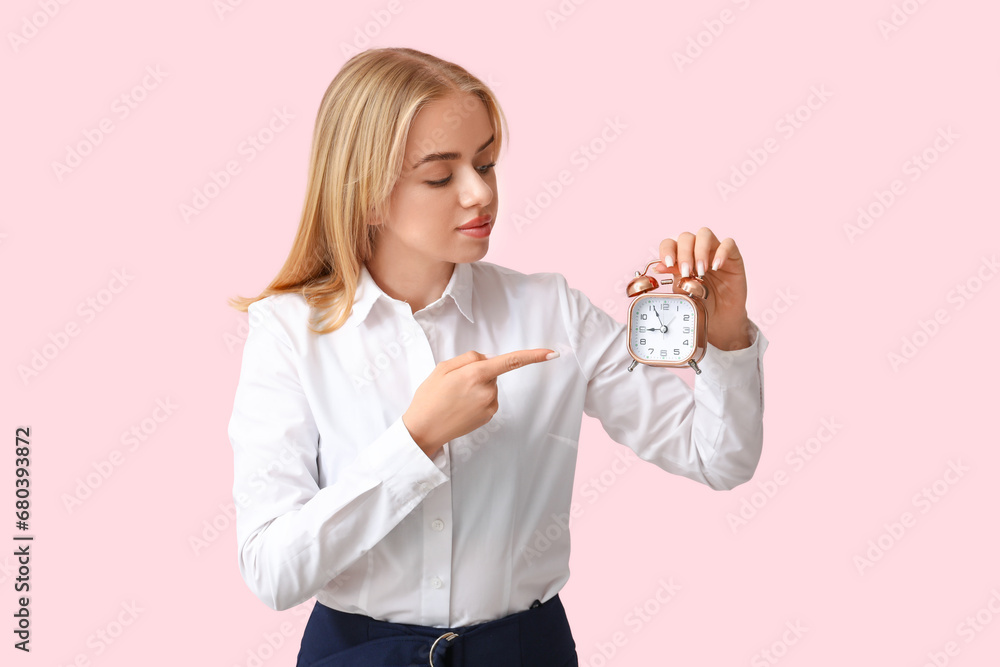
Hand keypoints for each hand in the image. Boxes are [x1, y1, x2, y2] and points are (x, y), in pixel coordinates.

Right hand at [402, 348, 558, 458]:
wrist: (423, 430)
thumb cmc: (430, 397)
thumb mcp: (443, 368)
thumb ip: (468, 358)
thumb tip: (488, 359)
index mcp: (476, 374)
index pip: (511, 361)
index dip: (534, 356)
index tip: (552, 353)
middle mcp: (487, 390)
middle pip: (492, 371)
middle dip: (478, 372)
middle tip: (453, 383)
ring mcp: (489, 406)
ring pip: (490, 385)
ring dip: (477, 386)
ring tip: (454, 397)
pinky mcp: (488, 416)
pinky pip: (488, 399)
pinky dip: (477, 399)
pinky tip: (461, 406)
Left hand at [653, 227, 752, 349]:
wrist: (719, 317)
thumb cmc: (700, 302)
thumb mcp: (683, 289)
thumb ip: (674, 275)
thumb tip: (659, 266)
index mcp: (681, 257)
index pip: (670, 243)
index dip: (667, 250)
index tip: (667, 264)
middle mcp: (696, 250)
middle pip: (686, 237)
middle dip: (684, 253)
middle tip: (686, 272)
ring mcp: (714, 251)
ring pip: (704, 234)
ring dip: (700, 250)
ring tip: (701, 270)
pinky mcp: (732, 256)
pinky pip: (728, 244)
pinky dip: (721, 252)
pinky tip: (716, 267)